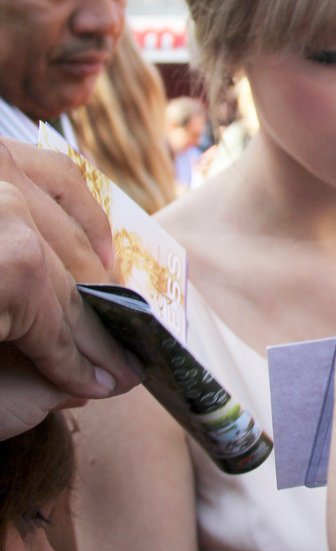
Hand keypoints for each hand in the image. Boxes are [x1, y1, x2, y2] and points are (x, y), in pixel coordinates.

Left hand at [0, 140, 139, 438]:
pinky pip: (52, 170)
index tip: (102, 380)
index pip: (54, 313)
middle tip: (110, 353)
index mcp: (5, 263)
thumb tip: (100, 377)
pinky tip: (89, 238)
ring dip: (92, 255)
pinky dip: (79, 202)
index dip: (79, 354)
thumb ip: (35, 374)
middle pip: (62, 263)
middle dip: (88, 314)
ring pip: (64, 212)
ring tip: (104, 296)